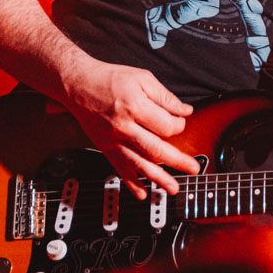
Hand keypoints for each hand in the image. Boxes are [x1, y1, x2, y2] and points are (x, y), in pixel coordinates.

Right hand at [62, 61, 196, 198]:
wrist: (79, 85)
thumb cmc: (110, 79)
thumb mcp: (142, 79)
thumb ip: (165, 96)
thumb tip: (185, 111)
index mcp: (136, 107)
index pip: (166, 126)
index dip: (179, 125)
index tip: (181, 123)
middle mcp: (125, 128)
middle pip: (156, 149)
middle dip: (178, 161)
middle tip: (194, 169)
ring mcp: (114, 140)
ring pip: (139, 164)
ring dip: (158, 179)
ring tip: (173, 188)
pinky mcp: (106, 148)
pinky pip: (120, 169)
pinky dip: (131, 183)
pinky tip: (141, 193)